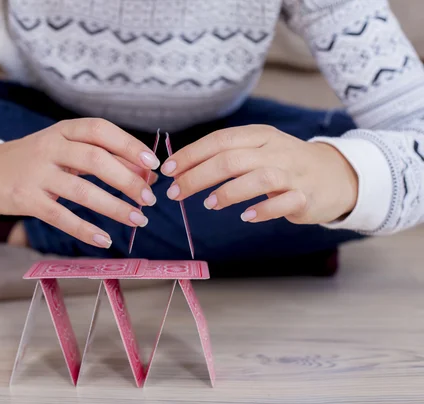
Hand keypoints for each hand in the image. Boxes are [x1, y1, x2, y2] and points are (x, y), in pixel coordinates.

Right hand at [0, 118, 159, 247]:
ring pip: (81, 191)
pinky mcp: (26, 199)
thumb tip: (146, 174)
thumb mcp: (66, 150)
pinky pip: (60, 216)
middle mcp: (50, 147)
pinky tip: (105, 239)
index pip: (100, 130)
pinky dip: (85, 229)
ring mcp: (36, 174)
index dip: (128, 145)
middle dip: (127, 180)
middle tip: (149, 199)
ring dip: (114, 207)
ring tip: (139, 220)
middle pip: (95, 160)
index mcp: (64, 130)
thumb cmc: (37, 160)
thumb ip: (103, 157)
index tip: (152, 164)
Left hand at [160, 125, 357, 223]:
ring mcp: (293, 173)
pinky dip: (264, 209)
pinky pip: (285, 202)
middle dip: (198, 176)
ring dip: (229, 191)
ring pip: (258, 177)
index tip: (168, 170)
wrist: (336, 175)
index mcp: (259, 136)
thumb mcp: (258, 150)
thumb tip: (181, 168)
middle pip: (231, 159)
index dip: (191, 155)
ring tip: (208, 204)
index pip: (219, 140)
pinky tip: (247, 217)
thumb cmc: (285, 164)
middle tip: (176, 193)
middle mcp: (275, 150)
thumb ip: (226, 155)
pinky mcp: (306, 196)